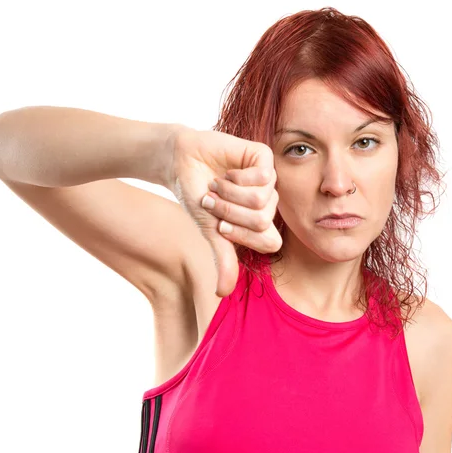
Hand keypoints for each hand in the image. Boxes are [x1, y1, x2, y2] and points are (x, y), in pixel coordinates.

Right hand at [170, 126, 281, 297]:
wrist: (180, 163)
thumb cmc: (196, 196)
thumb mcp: (210, 232)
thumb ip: (222, 259)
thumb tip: (222, 294)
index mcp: (260, 224)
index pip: (271, 242)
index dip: (243, 236)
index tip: (219, 226)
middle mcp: (268, 203)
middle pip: (263, 221)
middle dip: (229, 212)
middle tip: (213, 201)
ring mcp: (269, 181)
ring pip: (261, 199)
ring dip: (229, 194)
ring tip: (217, 185)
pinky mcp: (265, 158)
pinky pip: (263, 176)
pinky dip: (236, 177)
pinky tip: (228, 171)